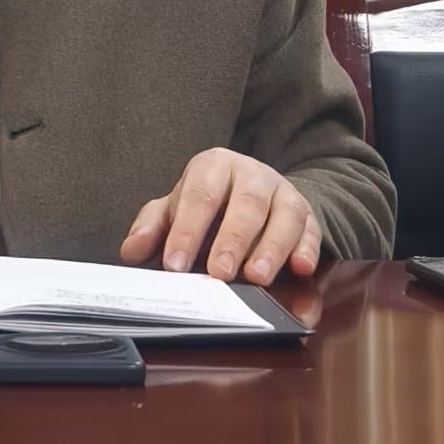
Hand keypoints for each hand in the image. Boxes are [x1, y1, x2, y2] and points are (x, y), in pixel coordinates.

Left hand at [119, 148, 321, 285]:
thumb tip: (131, 251)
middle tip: (219, 273)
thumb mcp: (177, 207)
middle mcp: (252, 174)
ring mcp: (284, 193)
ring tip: (257, 277)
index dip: (186, 231)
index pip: (199, 196)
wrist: (256, 190)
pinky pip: (312, 232)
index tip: (174, 265)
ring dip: (273, 248)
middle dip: (233, 239)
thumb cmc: (210, 202)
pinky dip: (309, 251)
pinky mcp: (309, 215)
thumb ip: (154, 226)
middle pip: (246, 203)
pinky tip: (301, 270)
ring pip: (284, 215)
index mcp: (214, 167)